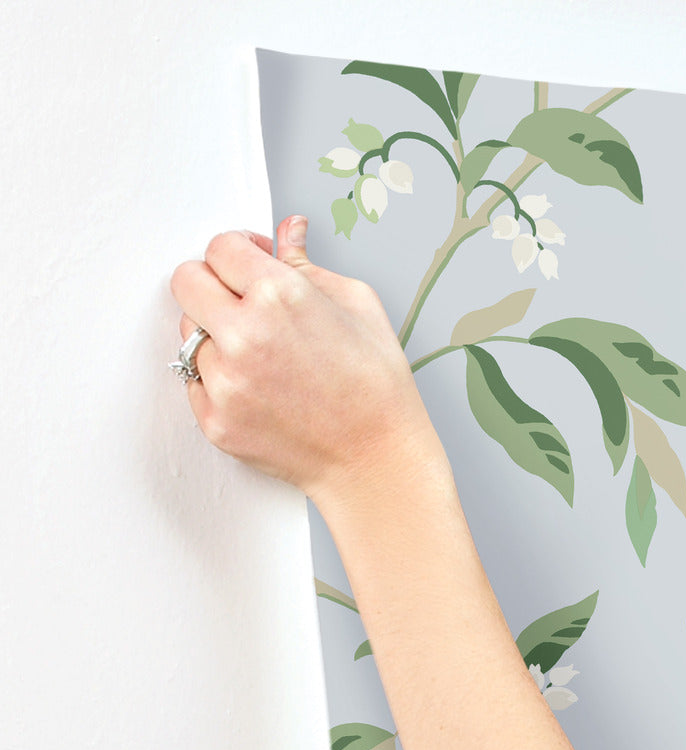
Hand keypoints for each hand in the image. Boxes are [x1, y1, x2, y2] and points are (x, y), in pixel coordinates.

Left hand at [169, 214, 449, 507]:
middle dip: (212, 284)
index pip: (219, 247)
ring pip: (189, 335)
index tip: (249, 264)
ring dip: (216, 337)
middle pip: (186, 281)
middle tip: (242, 302)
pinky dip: (220, 381)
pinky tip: (260, 389)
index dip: (238, 251)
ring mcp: (225, 381)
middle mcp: (243, 335)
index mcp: (280, 295)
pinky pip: (195, 383)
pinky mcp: (215, 420)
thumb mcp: (358, 306)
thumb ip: (308, 264)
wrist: (377, 460)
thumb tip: (287, 231)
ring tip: (262, 356)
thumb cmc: (377, 388)